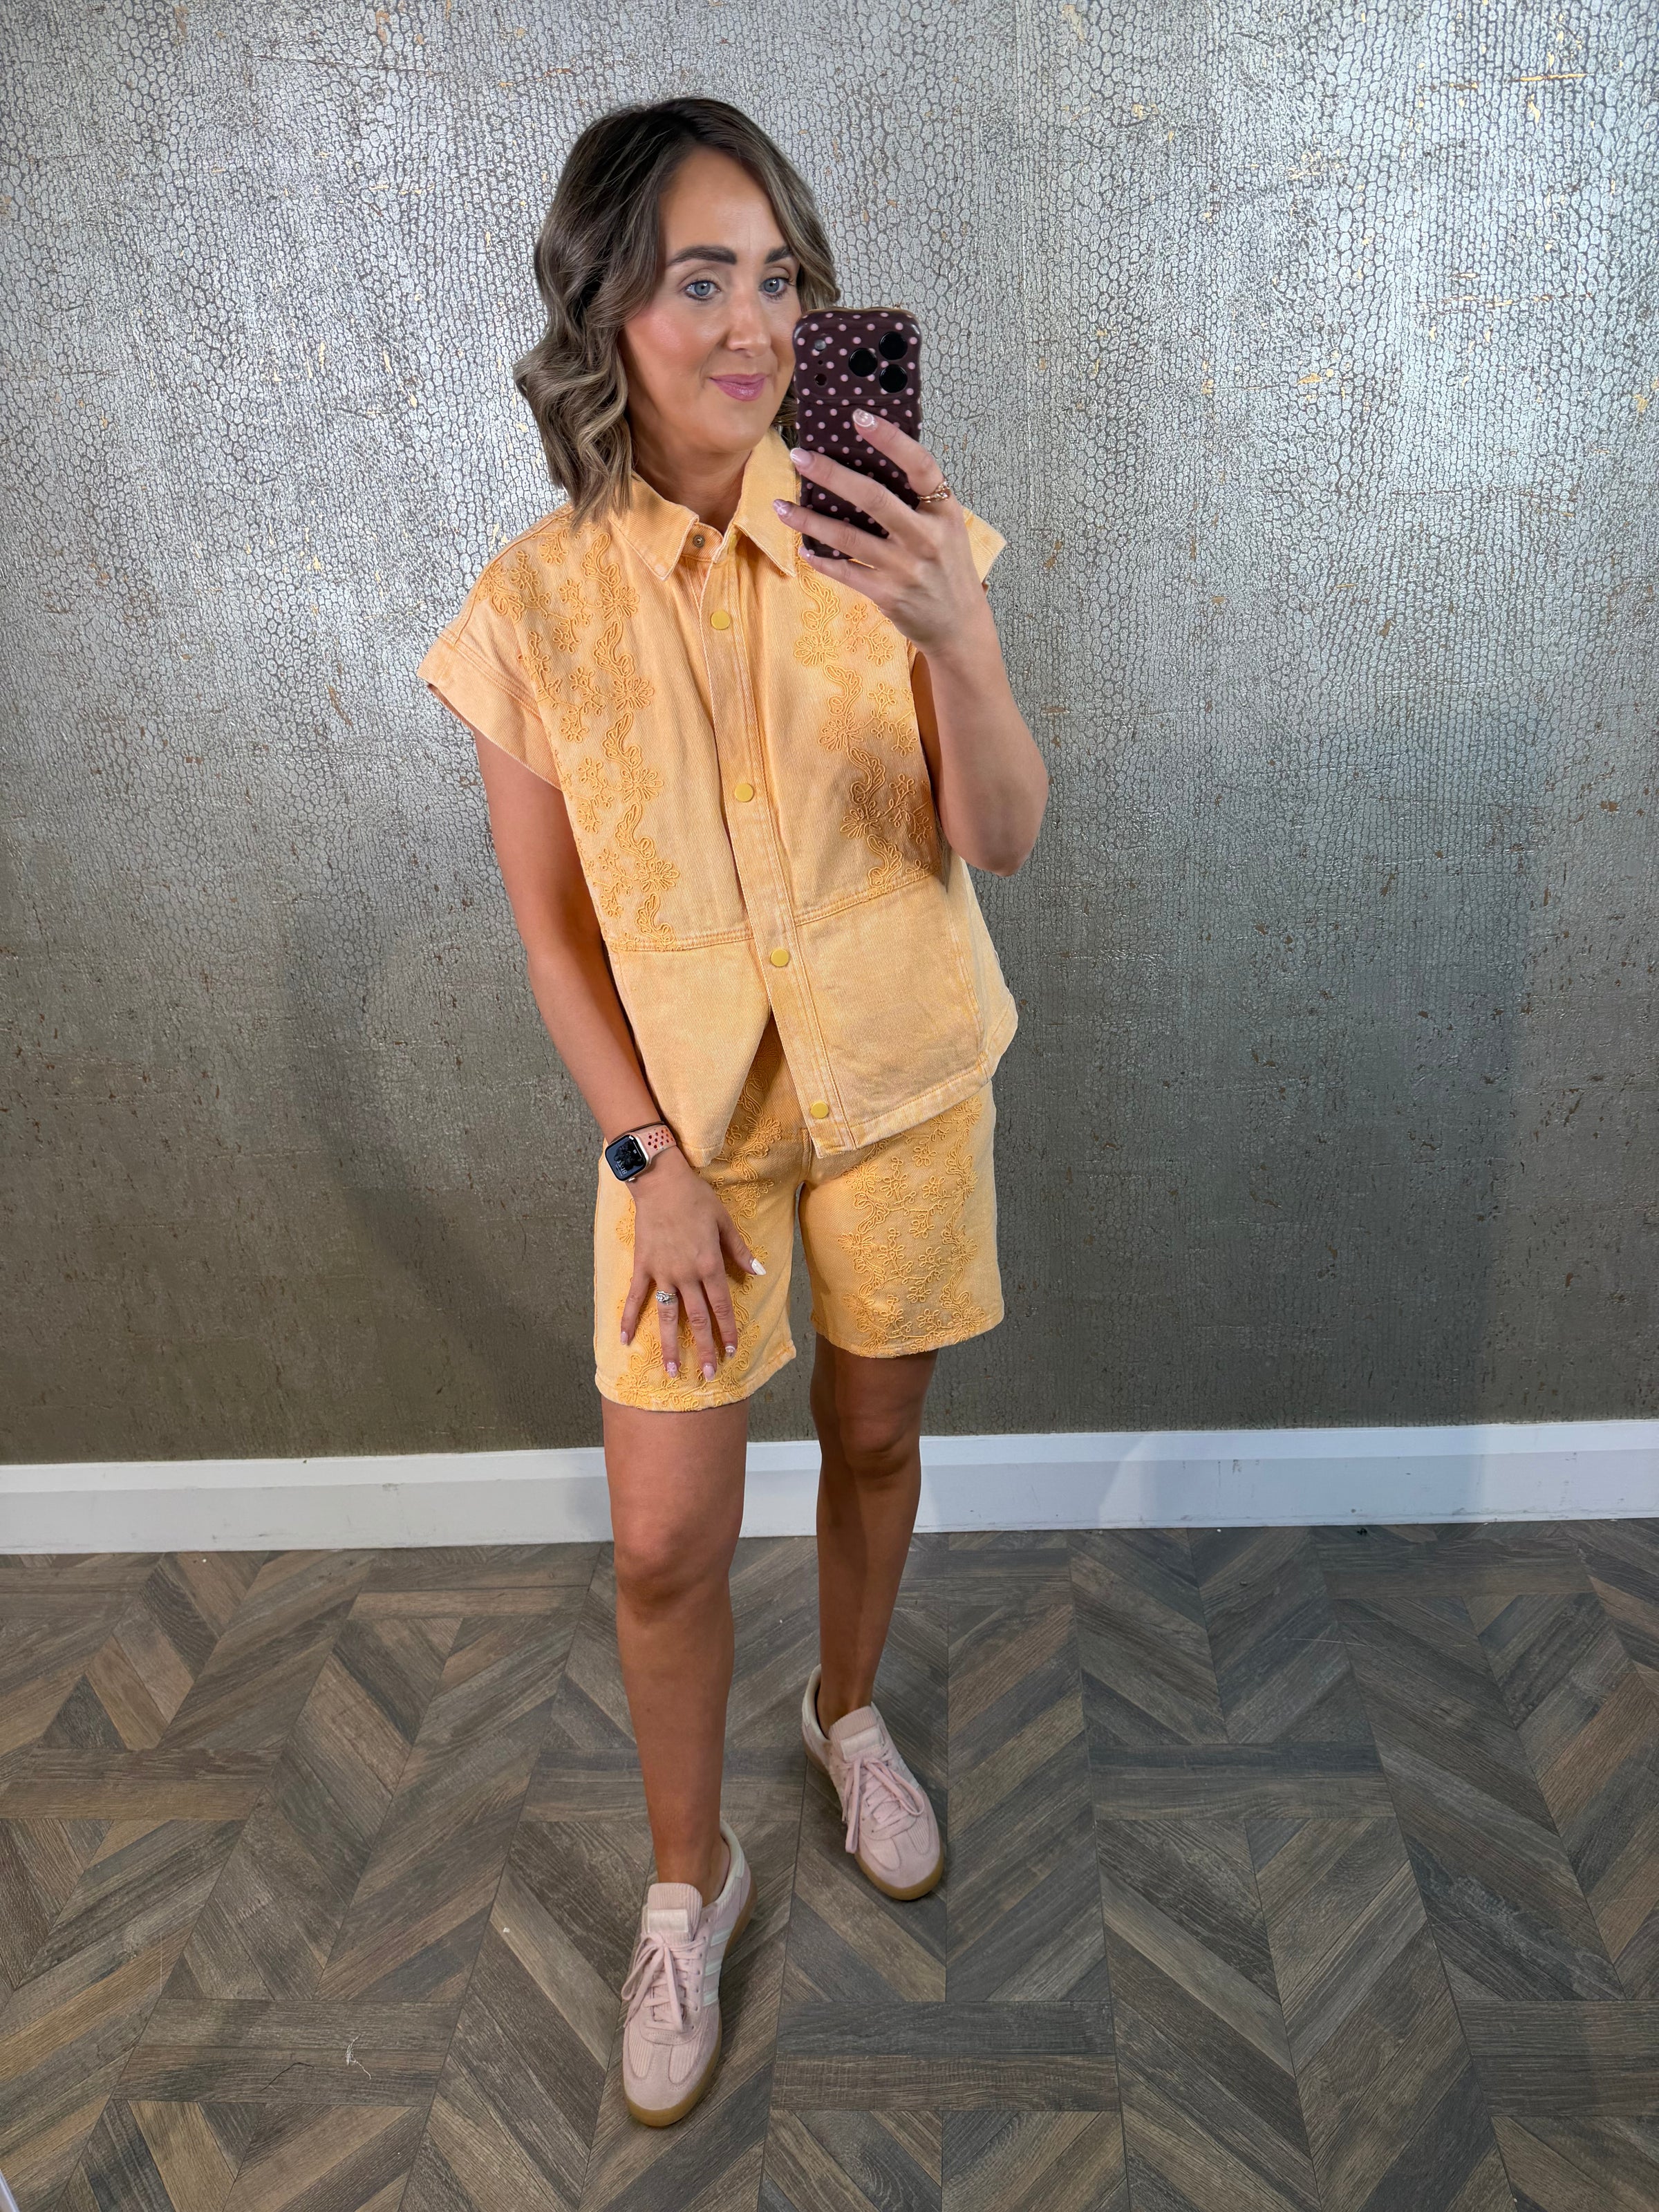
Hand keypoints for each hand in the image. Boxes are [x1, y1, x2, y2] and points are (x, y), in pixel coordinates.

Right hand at [618, 1150, 763, 1381]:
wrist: (661, 1182)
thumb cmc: (696, 1199)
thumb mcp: (725, 1222)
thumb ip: (739, 1251)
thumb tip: (758, 1272)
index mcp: (709, 1264)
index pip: (721, 1305)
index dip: (727, 1330)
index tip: (731, 1351)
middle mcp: (686, 1274)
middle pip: (697, 1318)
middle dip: (704, 1348)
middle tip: (709, 1374)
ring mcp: (662, 1273)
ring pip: (667, 1316)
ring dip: (670, 1345)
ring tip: (673, 1370)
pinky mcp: (642, 1267)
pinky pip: (635, 1297)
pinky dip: (628, 1318)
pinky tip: (624, 1340)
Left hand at [771, 412, 991, 657]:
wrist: (959, 625)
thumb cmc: (948, 567)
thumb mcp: (947, 528)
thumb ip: (918, 500)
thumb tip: (867, 464)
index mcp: (944, 511)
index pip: (920, 465)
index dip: (891, 439)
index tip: (859, 417)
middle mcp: (925, 537)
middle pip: (873, 498)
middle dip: (831, 475)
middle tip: (799, 457)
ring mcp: (905, 568)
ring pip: (848, 537)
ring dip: (809, 521)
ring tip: (780, 506)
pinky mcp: (887, 594)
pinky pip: (845, 572)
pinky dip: (821, 560)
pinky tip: (802, 548)